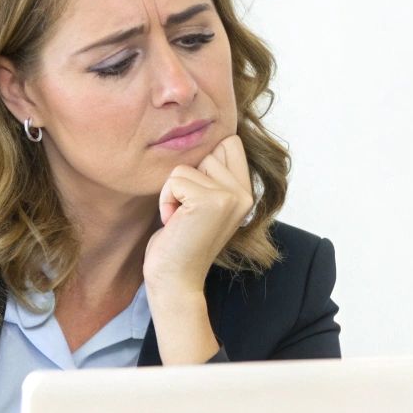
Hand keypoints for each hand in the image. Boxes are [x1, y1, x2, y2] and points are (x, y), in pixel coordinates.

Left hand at [143, 133, 254, 298]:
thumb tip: (207, 133)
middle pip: (207, 150)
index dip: (204, 162)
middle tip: (189, 211)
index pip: (230, 142)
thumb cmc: (182, 240)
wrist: (175, 279)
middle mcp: (244, 193)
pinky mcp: (209, 201)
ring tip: (182, 218)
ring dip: (173, 191)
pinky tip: (175, 223)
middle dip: (187, 178)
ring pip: (186, 166)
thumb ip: (213, 173)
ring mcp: (230, 197)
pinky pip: (174, 179)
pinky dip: (166, 200)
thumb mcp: (204, 202)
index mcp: (246, 191)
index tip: (197, 197)